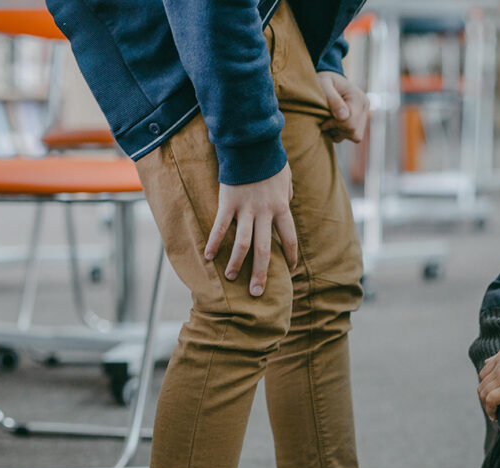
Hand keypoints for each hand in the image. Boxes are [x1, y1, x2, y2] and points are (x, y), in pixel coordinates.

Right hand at [204, 163, 297, 296]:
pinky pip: (220, 227)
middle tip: (257, 293)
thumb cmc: (269, 160)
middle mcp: (265, 213)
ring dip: (236, 264)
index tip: (289, 269)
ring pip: (242, 244)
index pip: (290, 238)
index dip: (290, 255)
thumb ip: (286, 195)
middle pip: (264, 250)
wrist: (251, 143)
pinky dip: (214, 243)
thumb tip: (286, 205)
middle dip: (261, 274)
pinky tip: (209, 257)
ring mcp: (246, 209)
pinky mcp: (228, 203)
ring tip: (231, 278)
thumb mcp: (285, 179)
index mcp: (281, 208)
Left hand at [316, 71, 369, 142]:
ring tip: (329, 122)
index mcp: (358, 98)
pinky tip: (334, 125)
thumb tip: (342, 116)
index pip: (350, 122)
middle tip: (325, 121)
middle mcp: (364, 108)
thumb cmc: (324, 80)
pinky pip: (354, 137)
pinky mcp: (360, 122)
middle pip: (354, 132)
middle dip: (337, 129)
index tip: (324, 119)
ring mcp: (364, 115)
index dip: (334, 124)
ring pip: (355, 136)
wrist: (330, 79)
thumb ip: (332, 99)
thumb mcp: (324, 84)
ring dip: (339, 133)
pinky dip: (342, 134)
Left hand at [477, 337, 499, 420]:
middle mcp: (499, 365)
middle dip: (485, 397)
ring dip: (487, 405)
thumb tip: (496, 358)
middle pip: (482, 384)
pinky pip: (491, 401)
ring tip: (494, 414)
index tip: (492, 394)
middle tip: (493, 407)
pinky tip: (495, 417)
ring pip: (484, 393)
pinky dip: (490, 410)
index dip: (486, 385)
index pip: (485, 373)